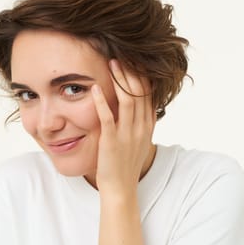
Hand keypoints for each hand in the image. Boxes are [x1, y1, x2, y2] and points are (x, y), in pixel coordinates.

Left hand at [91, 59, 155, 197]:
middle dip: (132, 72)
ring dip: (120, 80)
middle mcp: (141, 128)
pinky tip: (95, 89)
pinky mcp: (112, 142)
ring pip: (128, 101)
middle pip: (140, 93)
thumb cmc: (125, 163)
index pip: (149, 94)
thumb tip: (137, 103)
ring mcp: (128, 135)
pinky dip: (102, 102)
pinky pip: (108, 118)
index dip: (142, 75)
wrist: (121, 188)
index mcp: (148, 126)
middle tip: (122, 55)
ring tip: (112, 64)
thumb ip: (139, 121)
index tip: (134, 60)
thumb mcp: (138, 140)